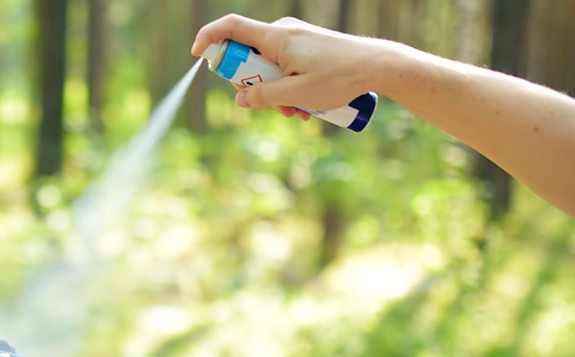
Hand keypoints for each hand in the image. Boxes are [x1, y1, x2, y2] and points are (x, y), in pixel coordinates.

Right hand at [191, 13, 391, 114]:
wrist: (378, 66)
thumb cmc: (340, 78)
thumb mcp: (298, 94)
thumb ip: (265, 96)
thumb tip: (241, 99)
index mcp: (277, 38)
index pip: (231, 27)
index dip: (209, 38)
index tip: (196, 55)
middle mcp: (282, 33)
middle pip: (248, 57)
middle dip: (256, 87)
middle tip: (277, 107)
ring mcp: (294, 39)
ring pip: (268, 67)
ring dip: (276, 93)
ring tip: (300, 111)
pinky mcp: (305, 47)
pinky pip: (283, 66)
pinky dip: (287, 86)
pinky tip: (307, 105)